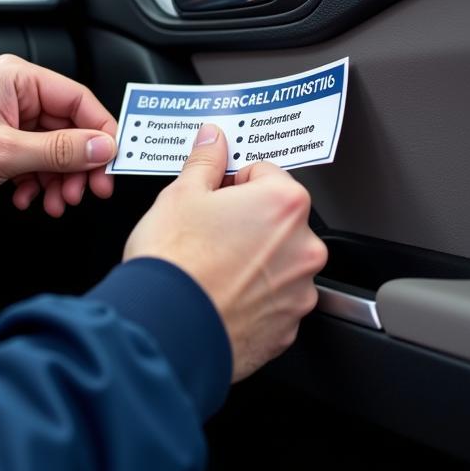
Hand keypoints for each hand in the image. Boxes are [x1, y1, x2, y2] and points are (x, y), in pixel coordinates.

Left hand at [0, 55, 116, 215]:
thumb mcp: (5, 151)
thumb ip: (60, 151)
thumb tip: (102, 148)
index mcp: (20, 80)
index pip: (79, 101)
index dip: (102, 132)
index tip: (112, 162)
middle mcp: (18, 96)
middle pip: (71, 130)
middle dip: (79, 165)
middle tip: (89, 191)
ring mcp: (10, 121)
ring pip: (55, 150)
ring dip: (59, 179)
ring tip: (57, 202)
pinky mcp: (1, 144)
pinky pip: (36, 162)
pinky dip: (38, 182)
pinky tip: (30, 198)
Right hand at [123, 124, 326, 381]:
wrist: (164, 331)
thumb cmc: (174, 262)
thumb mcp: (181, 195)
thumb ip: (206, 161)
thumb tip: (214, 139)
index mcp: (284, 203)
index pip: (264, 173)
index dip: (232, 183)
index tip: (213, 198)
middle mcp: (304, 247)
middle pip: (277, 219)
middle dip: (247, 222)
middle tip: (208, 234)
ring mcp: (299, 291)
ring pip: (278, 262)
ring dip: (254, 261)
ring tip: (212, 269)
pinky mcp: (288, 328)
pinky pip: (273, 302)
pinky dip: (253, 298)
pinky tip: (221, 296)